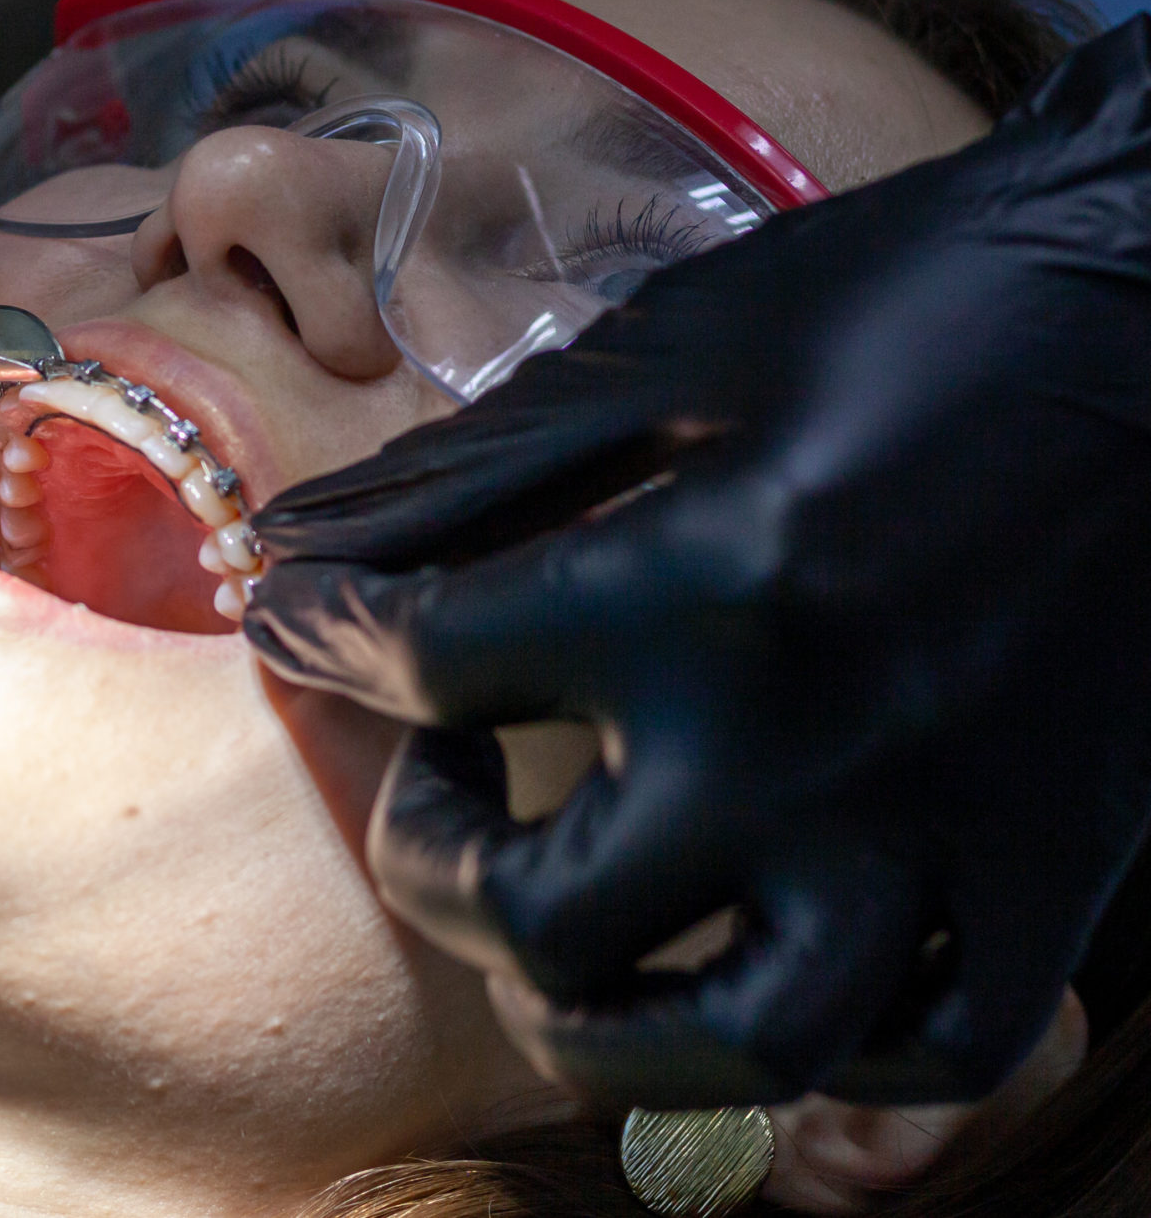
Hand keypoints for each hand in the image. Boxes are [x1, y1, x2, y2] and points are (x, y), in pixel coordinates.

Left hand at [246, 18, 1150, 1107]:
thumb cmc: (898, 302)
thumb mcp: (660, 350)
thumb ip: (463, 474)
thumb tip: (294, 549)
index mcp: (703, 581)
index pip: (428, 665)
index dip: (326, 640)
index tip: (300, 626)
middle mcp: (811, 743)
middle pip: (540, 912)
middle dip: (427, 856)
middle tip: (428, 782)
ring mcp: (942, 834)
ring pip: (732, 1041)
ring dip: (600, 1017)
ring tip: (555, 938)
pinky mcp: (1051, 870)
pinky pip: (922, 1044)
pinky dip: (816, 1040)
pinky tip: (747, 950)